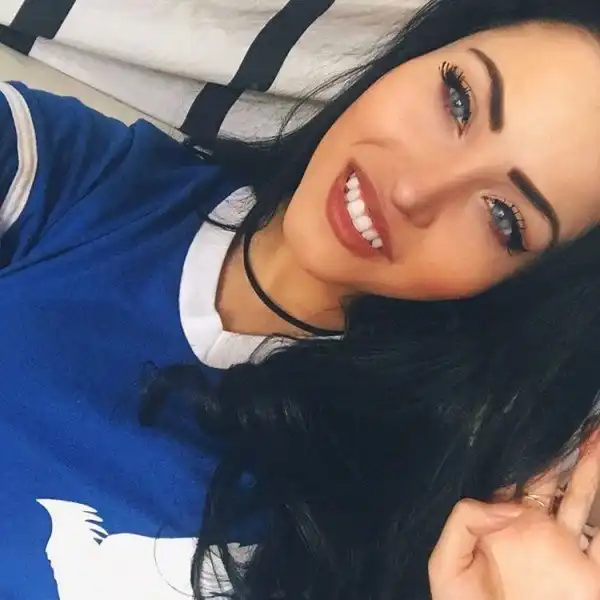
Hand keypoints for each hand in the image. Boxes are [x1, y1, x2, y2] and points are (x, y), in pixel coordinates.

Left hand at [429, 433, 599, 599]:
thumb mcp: (447, 564)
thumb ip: (465, 523)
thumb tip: (507, 503)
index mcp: (501, 526)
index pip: (516, 484)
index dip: (526, 458)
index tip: (534, 429)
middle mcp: (535, 531)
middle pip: (554, 484)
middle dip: (566, 455)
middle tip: (579, 424)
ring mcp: (564, 550)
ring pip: (582, 500)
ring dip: (591, 469)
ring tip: (597, 434)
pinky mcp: (589, 575)